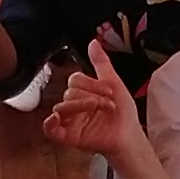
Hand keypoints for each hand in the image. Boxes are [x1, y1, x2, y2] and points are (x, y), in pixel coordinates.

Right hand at [39, 40, 151, 167]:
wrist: (130, 137)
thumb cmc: (123, 114)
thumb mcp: (114, 82)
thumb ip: (101, 63)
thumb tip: (93, 42)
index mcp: (83, 92)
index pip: (75, 80)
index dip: (91, 84)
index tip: (109, 92)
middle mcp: (75, 105)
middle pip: (69, 92)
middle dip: (90, 97)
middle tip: (107, 105)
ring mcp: (70, 121)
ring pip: (61, 107)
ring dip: (80, 107)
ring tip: (98, 112)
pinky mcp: (68, 136)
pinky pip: (50, 129)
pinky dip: (50, 123)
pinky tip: (56, 119)